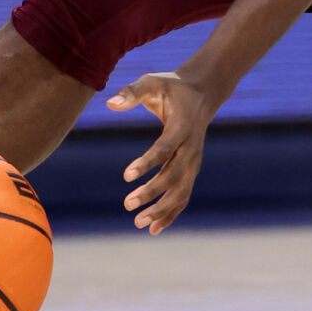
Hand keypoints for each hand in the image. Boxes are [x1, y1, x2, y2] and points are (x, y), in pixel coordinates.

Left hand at [106, 70, 224, 232]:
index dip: (148, 163)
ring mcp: (194, 161)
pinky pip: (184, 195)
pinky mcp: (192, 169)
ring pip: (181, 191)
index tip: (127, 176)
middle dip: (152, 192)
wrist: (202, 93)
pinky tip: (154, 229)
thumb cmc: (172, 87)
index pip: (165, 148)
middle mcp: (192, 147)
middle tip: (128, 204)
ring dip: (162, 208)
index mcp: (183, 125)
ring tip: (138, 222)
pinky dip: (172, 213)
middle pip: (174, 175)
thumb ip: (131, 92)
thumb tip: (109, 103)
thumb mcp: (153, 81)